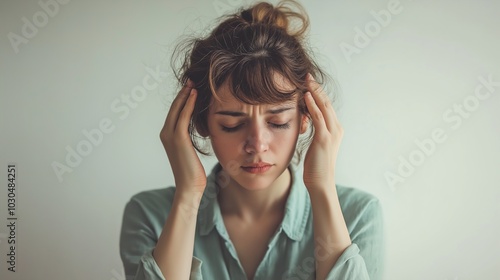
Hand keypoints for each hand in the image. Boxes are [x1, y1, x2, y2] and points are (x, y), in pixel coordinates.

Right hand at [160, 79, 206, 192]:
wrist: (189, 187)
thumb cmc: (193, 172)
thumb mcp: (190, 151)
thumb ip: (190, 139)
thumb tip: (200, 130)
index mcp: (168, 136)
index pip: (175, 112)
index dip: (183, 98)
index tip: (191, 87)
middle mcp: (165, 133)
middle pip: (174, 107)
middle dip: (183, 92)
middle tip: (192, 79)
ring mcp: (170, 135)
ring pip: (177, 109)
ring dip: (186, 94)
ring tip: (194, 83)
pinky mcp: (178, 139)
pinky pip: (183, 116)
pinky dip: (188, 104)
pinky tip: (195, 95)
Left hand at [302, 73, 342, 191]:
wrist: (321, 182)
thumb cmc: (316, 166)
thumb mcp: (316, 144)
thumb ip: (315, 132)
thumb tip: (307, 121)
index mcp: (335, 129)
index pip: (327, 106)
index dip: (319, 92)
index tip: (309, 82)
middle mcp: (336, 129)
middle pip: (326, 102)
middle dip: (316, 87)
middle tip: (307, 75)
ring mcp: (332, 133)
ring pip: (323, 106)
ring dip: (314, 92)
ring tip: (306, 80)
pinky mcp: (323, 139)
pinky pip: (318, 117)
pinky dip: (312, 105)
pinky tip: (305, 96)